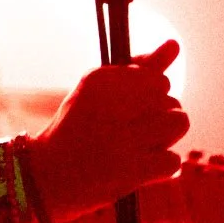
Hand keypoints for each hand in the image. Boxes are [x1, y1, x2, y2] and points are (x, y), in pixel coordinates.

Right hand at [27, 40, 188, 220]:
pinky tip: (140, 168)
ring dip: (166, 138)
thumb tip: (174, 44)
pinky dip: (160, 167)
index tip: (127, 112)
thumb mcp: (97, 92)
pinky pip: (172, 160)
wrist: (45, 178)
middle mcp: (111, 104)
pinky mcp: (131, 171)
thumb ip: (140, 67)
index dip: (149, 97)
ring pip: (178, 124)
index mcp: (100, 81)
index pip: (156, 79)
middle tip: (131, 133)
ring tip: (143, 147)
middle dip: (158, 117)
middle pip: (171, 100)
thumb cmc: (76, 130)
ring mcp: (122, 139)